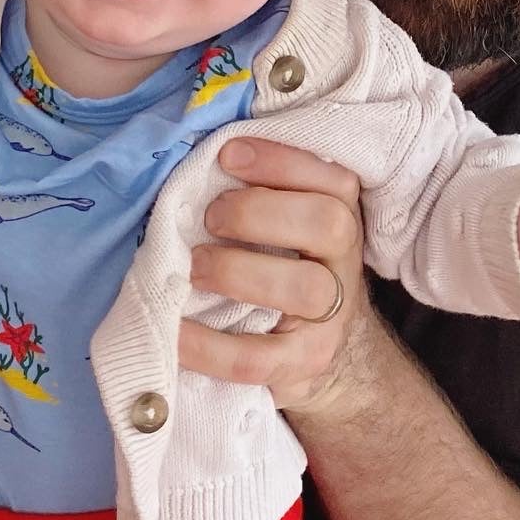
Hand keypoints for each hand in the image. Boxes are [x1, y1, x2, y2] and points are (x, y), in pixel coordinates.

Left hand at [178, 138, 374, 415]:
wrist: (315, 350)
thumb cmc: (280, 265)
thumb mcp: (283, 224)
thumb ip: (257, 191)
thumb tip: (195, 158)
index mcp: (340, 214)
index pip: (332, 178)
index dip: (281, 160)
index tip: (227, 155)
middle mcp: (344, 260)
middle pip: (326, 223)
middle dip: (259, 211)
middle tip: (211, 217)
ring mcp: (331, 316)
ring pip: (305, 287)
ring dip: (240, 272)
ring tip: (195, 269)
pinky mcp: (303, 364)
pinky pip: (256, 358)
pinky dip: (208, 347)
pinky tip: (175, 332)